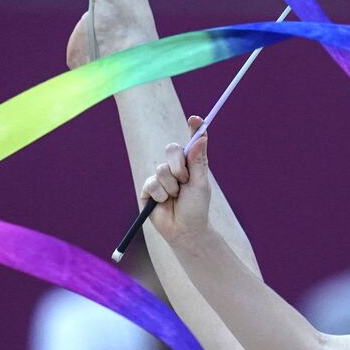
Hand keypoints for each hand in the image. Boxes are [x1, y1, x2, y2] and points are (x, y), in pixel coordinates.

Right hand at [139, 115, 211, 244]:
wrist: (185, 230)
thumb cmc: (196, 207)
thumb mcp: (201, 183)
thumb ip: (198, 161)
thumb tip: (201, 137)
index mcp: (190, 163)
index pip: (191, 141)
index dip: (193, 128)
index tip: (195, 119)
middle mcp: (175, 167)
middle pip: (172, 149)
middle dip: (179, 165)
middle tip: (184, 181)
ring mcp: (160, 177)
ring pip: (161, 169)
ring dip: (171, 186)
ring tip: (175, 197)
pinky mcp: (148, 189)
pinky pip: (151, 183)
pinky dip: (160, 194)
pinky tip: (164, 203)